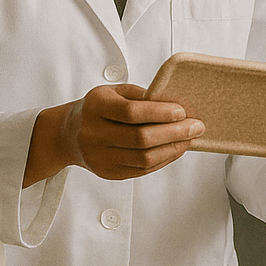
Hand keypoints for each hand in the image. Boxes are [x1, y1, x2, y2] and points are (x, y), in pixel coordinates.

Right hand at [26, 83, 203, 186]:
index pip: (131, 113)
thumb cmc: (99, 108)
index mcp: (95, 107)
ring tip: (190, 139)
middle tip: (197, 126)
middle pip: (140, 138)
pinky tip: (176, 150)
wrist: (67, 134)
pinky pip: (141, 170)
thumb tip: (176, 106)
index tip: (182, 111)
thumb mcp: (114, 92)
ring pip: (143, 158)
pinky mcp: (107, 173)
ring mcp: (98, 157)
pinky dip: (163, 160)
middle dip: (174, 133)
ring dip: (173, 149)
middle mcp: (93, 133)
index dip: (160, 113)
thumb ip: (141, 97)